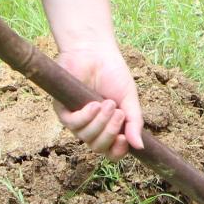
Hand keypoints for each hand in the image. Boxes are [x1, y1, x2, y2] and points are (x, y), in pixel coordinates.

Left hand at [54, 43, 144, 158]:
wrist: (95, 52)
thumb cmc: (113, 74)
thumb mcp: (130, 100)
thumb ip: (135, 123)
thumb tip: (140, 147)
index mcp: (108, 127)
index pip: (110, 151)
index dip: (117, 151)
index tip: (124, 139)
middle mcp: (91, 127)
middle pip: (98, 147)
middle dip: (110, 133)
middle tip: (119, 113)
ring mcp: (76, 120)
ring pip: (85, 137)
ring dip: (100, 122)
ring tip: (108, 103)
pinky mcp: (62, 109)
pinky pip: (72, 124)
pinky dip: (85, 116)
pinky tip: (94, 104)